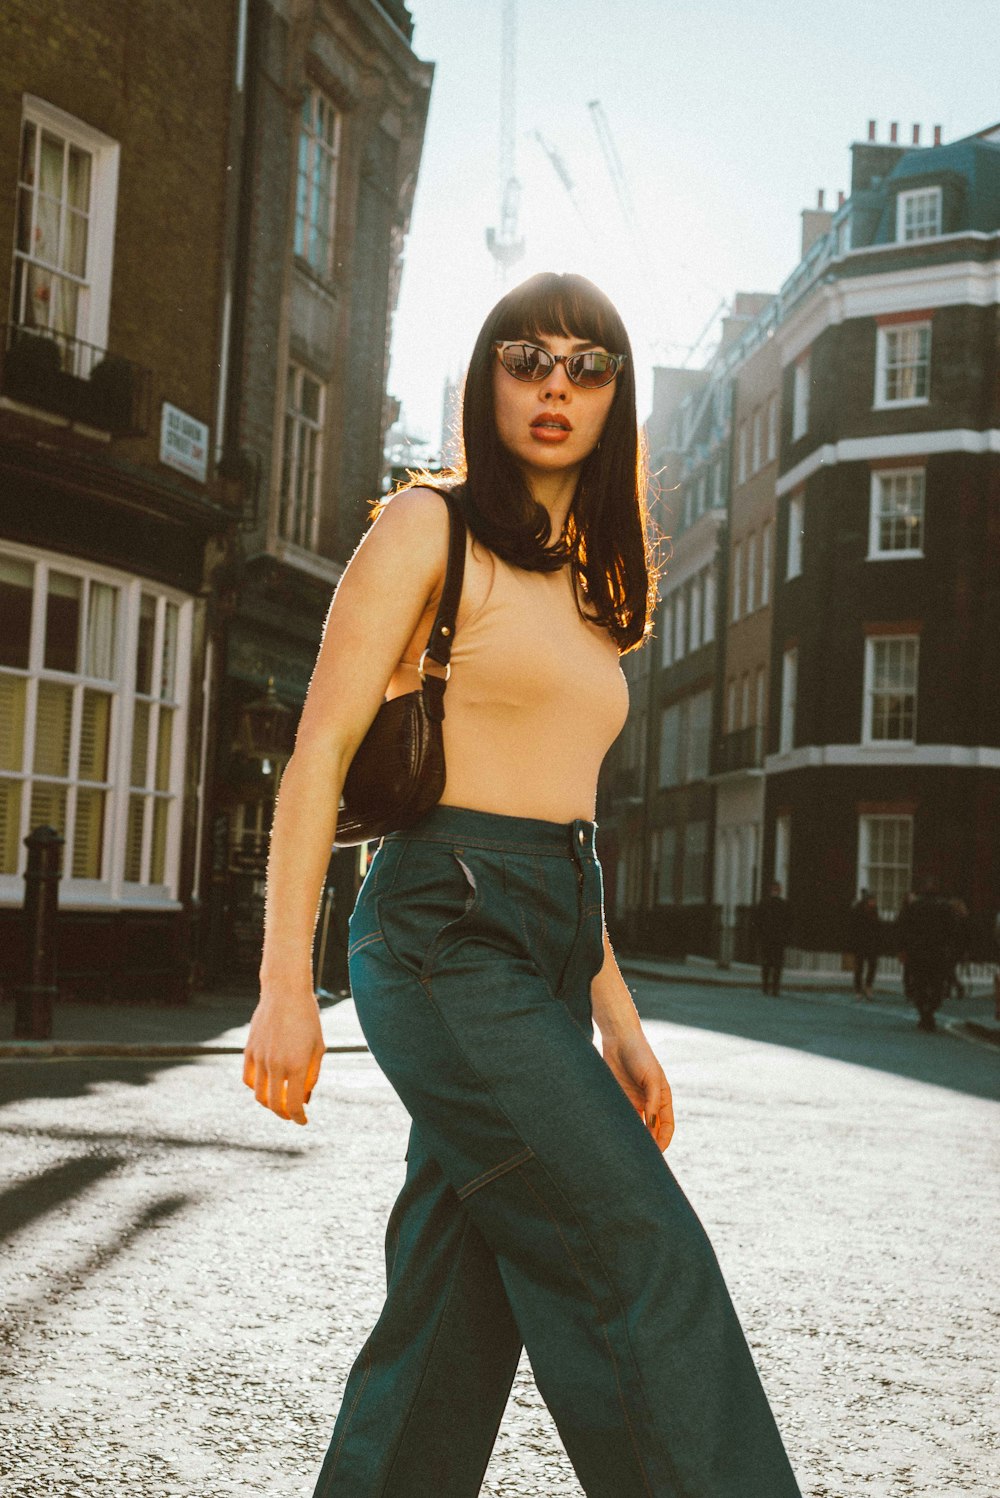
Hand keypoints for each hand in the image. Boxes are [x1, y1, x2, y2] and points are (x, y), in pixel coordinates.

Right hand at [242, 985, 324, 1125]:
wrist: (285, 993)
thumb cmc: (308, 1019)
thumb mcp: (318, 1047)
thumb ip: (312, 1074)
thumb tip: (304, 1098)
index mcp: (297, 1065)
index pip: (295, 1104)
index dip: (299, 1118)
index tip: (303, 1121)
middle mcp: (276, 1065)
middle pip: (274, 1105)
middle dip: (284, 1115)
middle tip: (292, 1115)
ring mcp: (260, 1058)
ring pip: (259, 1095)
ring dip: (269, 1104)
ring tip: (279, 1101)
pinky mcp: (249, 1051)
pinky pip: (248, 1079)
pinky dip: (256, 1088)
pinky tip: (266, 1085)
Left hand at [601, 1026, 674, 1151]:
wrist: (618, 1038)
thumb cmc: (640, 1054)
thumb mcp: (651, 1077)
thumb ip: (653, 1101)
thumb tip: (652, 1125)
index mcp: (663, 1097)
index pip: (667, 1125)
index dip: (664, 1140)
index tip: (658, 1153)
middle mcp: (649, 1102)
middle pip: (652, 1129)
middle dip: (649, 1144)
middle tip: (643, 1158)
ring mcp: (633, 1100)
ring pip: (635, 1125)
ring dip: (634, 1137)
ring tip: (628, 1151)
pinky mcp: (618, 1097)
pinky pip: (621, 1116)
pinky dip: (620, 1127)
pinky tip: (615, 1136)